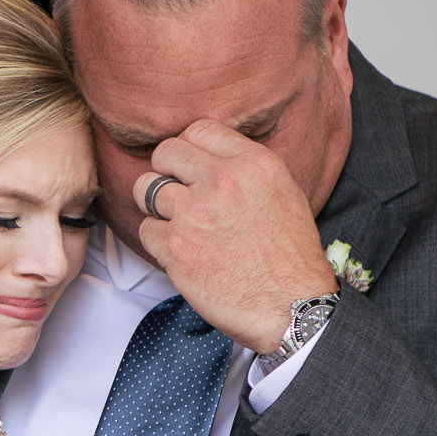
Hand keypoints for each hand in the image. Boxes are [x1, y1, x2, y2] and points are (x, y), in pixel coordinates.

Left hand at [132, 119, 335, 352]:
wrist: (290, 305)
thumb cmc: (290, 257)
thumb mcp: (283, 193)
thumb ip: (245, 168)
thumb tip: (210, 158)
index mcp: (253, 163)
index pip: (198, 130)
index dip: (188, 149)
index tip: (190, 167)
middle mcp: (222, 181)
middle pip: (165, 153)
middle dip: (165, 171)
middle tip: (175, 193)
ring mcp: (195, 213)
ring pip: (146, 190)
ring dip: (157, 208)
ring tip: (179, 224)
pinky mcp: (176, 247)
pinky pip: (146, 230)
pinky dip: (158, 241)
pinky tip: (182, 252)